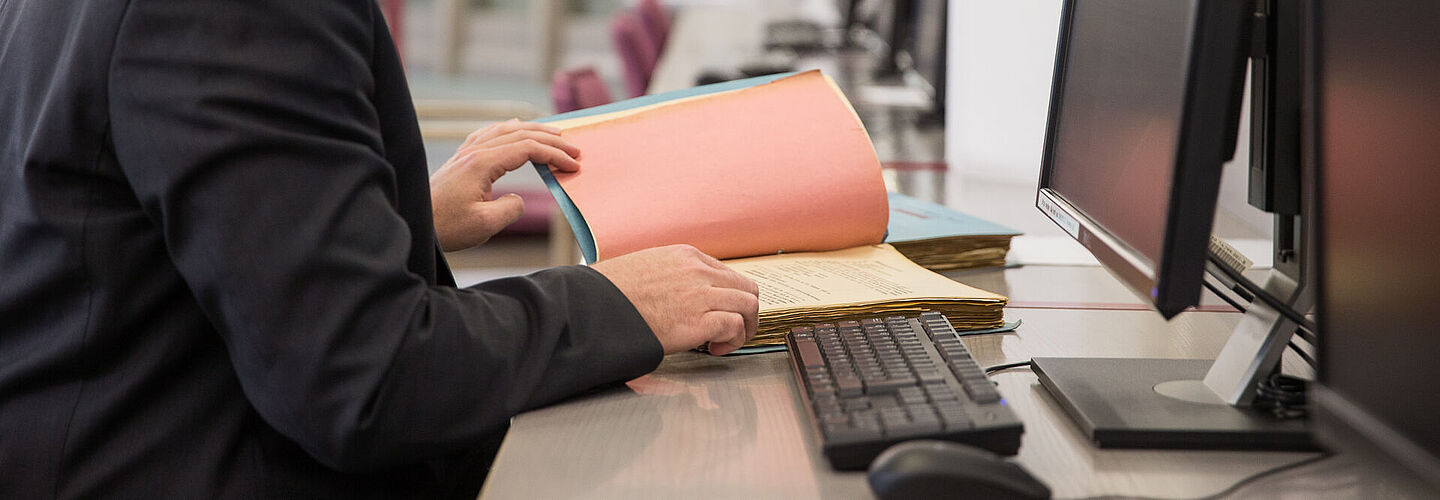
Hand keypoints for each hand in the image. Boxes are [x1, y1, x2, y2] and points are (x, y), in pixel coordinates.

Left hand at [430, 119, 580, 250]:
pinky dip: (509, 129)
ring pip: (505, 129)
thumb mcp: (485, 225)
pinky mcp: (461, 159)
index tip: (573, 165)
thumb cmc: (446, 227)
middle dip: (551, 139)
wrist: (414, 223)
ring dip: (532, 129)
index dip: (554, 155)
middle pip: (520, 133)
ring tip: (553, 134)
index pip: (527, 149)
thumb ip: (510, 209)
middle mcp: (474, 151)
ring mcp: (466, 153)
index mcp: (482, 163)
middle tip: (574, 149)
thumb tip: (518, 199)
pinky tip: (514, 129)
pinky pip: (489, 134)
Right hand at [592, 245, 759, 355]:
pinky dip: (733, 340)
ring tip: (726, 341)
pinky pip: (735, 326)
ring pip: (748, 305)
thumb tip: (681, 295)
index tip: (721, 313)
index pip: (728, 274)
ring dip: (744, 327)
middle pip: (746, 288)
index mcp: (685, 256)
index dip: (729, 297)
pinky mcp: (697, 321)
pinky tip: (716, 349)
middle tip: (734, 330)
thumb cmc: (608, 294)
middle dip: (745, 312)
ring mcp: (699, 295)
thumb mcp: (645, 267)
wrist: (591, 308)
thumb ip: (672, 276)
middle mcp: (697, 271)